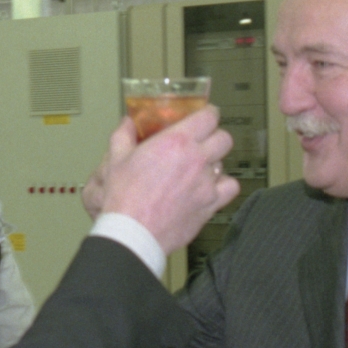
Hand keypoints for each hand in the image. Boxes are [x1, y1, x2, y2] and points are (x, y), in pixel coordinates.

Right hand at [90, 108, 238, 253]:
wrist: (133, 233)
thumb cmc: (125, 198)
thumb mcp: (116, 160)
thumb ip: (123, 135)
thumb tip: (127, 123)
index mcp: (176, 141)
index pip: (209, 117)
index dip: (208, 114)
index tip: (204, 116)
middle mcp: (196, 159)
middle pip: (224, 138)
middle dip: (215, 137)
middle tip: (202, 142)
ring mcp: (206, 183)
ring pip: (226, 163)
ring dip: (215, 162)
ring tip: (201, 167)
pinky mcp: (210, 205)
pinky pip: (230, 188)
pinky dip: (224, 186)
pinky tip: (211, 187)